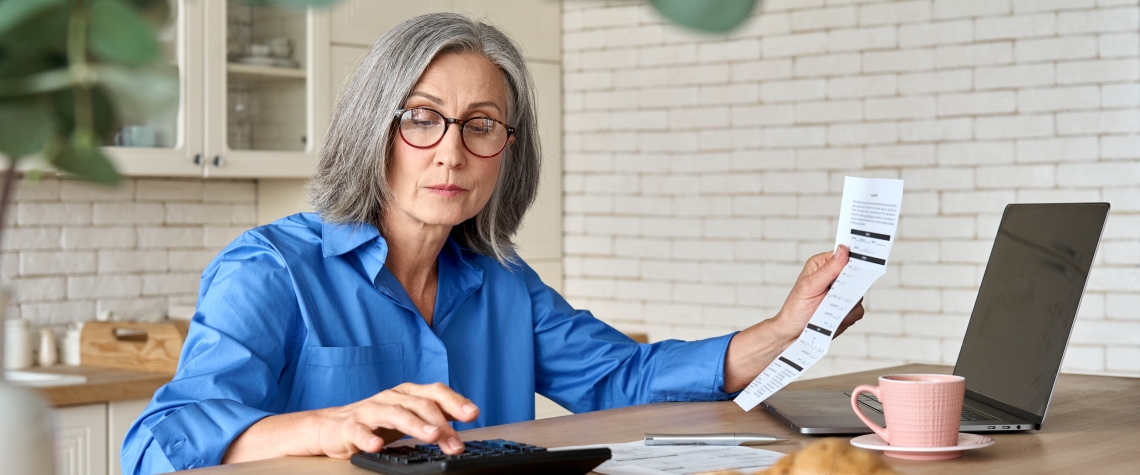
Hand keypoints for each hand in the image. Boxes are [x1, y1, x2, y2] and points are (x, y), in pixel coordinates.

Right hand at [312, 382, 478, 458]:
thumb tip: (467, 417)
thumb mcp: (408, 416)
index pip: (435, 392)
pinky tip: (376, 446)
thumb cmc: (375, 422)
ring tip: (431, 436)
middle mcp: (391, 397)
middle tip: (456, 442)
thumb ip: (434, 414)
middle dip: (441, 423)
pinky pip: (359, 431)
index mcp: (407, 393)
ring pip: (395, 413)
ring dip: (415, 425)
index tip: (473, 414)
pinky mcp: (349, 426)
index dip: (455, 401)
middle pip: (420, 405)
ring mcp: (370, 410)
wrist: (330, 426)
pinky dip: (368, 438)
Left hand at [722, 245, 864, 391]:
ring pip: (859, 295)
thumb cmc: (795, 308)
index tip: (862, 261)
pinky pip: (858, 310)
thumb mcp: (809, 286)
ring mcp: (842, 294)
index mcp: (823, 265)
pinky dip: (847, 316)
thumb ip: (828, 269)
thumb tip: (843, 250)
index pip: (845, 255)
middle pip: (857, 275)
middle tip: (838, 294)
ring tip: (828, 309)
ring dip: (846, 304)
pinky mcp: (847, 309)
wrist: (793, 334)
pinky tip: (834, 319)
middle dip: (850, 287)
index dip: (855, 258)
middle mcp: (834, 277)